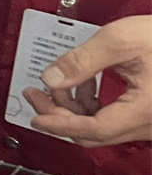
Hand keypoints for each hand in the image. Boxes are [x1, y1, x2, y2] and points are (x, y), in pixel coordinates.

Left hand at [24, 16, 151, 147]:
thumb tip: (51, 78)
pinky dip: (93, 106)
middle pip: (95, 134)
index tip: (35, 115)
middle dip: (60, 116)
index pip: (93, 129)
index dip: (59, 125)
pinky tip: (85, 84)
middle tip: (36, 95)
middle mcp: (149, 125)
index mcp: (144, 111)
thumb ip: (83, 61)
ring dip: (75, 110)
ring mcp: (150, 123)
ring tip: (58, 84)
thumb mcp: (121, 41)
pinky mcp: (148, 115)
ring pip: (104, 128)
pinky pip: (115, 120)